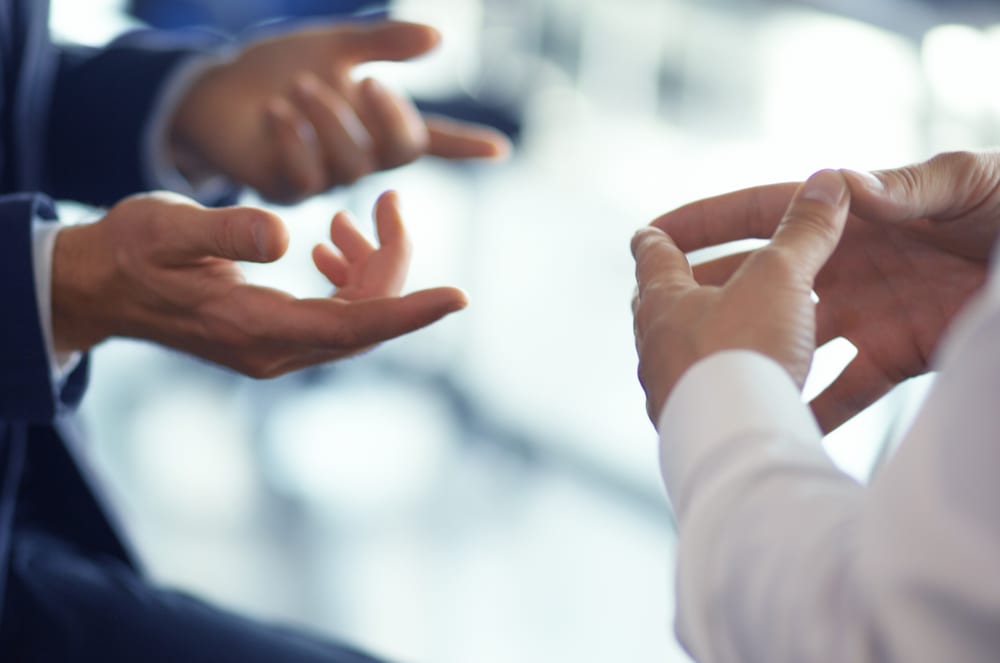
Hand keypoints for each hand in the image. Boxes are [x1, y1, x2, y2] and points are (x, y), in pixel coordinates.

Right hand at [51, 191, 466, 377]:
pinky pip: (335, 315)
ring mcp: (276, 349)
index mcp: (255, 327)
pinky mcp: (275, 338)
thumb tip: (285, 236)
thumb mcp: (167, 228)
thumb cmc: (131, 252)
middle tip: (390, 202)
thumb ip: (225, 230)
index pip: (352, 325)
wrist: (103, 288)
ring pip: (356, 317)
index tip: (458, 296)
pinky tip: (333, 243)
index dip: (409, 311)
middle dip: (393, 262)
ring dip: (371, 267)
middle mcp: (275, 350)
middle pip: (365, 318)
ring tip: (352, 217)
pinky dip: (349, 278)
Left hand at [169, 20, 509, 202]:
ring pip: (351, 165)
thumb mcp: (332, 45)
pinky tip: (274, 112)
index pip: (430, 139)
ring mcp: (324, 177)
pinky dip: (292, 141)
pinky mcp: (285, 188)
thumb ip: (383, 44)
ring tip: (300, 86)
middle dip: (387, 119)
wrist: (211, 89)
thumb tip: (439, 38)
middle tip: (366, 81)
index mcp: (375, 125)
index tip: (501, 148)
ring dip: (331, 121)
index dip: (465, 144)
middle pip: (395, 153)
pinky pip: (304, 176)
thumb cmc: (275, 68)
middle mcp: (357, 157)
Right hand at [648, 151, 997, 431]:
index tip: (652, 236)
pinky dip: (814, 409)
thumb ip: (907, 184)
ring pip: (788, 337)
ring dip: (749, 354)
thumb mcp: (971, 182)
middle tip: (654, 316)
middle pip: (759, 278)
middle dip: (706, 293)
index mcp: (857, 215)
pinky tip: (779, 426)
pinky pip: (845, 389)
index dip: (706, 221)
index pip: (764, 212)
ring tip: (704, 378)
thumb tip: (839, 183)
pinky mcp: (897, 354)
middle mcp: (849, 264)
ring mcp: (869, 311)